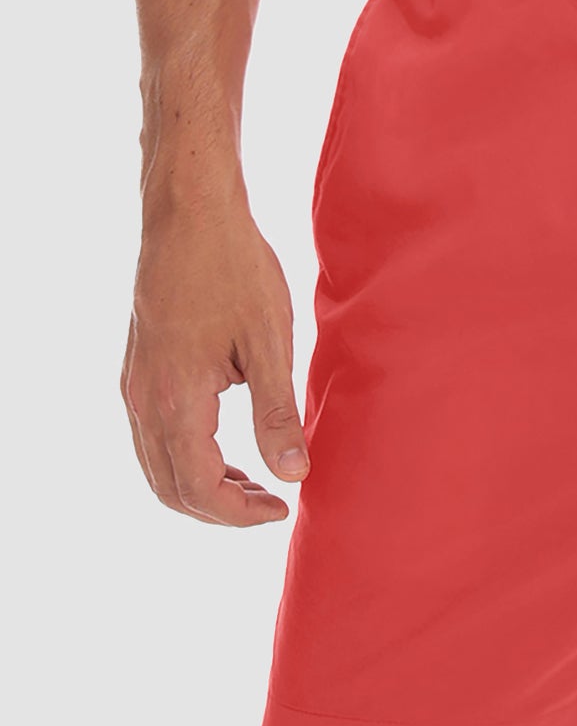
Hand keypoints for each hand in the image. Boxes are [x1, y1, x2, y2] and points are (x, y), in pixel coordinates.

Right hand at [122, 191, 306, 525]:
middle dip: (219, 510)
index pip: (199, 489)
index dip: (240, 513)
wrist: (189, 213)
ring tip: (254, 483)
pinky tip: (227, 449)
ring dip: (201, 487)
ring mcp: (135, 385)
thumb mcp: (270, 343)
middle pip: (169, 489)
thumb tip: (293, 475)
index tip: (283, 508)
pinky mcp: (139, 369)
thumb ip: (277, 414)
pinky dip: (187, 459)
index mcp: (176, 402)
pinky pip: (153, 437)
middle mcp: (144, 400)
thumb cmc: (234, 269)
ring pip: (156, 466)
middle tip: (271, 505)